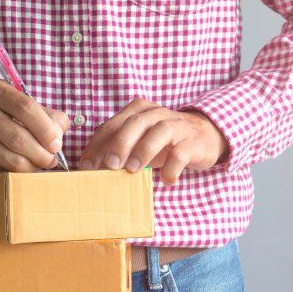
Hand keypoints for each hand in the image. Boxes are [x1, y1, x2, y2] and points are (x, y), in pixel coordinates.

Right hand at [0, 78, 69, 176]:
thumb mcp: (17, 107)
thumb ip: (44, 115)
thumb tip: (61, 129)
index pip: (26, 108)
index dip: (46, 129)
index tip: (56, 143)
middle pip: (20, 137)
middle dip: (43, 153)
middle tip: (51, 159)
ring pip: (13, 158)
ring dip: (33, 166)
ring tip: (40, 164)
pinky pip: (3, 170)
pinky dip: (18, 174)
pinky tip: (20, 168)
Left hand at [78, 98, 228, 184]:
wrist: (205, 135)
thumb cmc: (164, 142)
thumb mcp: (140, 141)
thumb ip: (118, 149)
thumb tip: (92, 170)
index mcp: (138, 111)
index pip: (112, 125)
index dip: (97, 145)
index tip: (86, 166)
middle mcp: (156, 114)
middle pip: (135, 124)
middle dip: (120, 144)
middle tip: (110, 165)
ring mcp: (176, 126)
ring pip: (159, 133)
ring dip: (143, 151)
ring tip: (132, 170)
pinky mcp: (192, 142)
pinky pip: (180, 153)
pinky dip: (172, 168)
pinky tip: (167, 180)